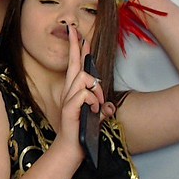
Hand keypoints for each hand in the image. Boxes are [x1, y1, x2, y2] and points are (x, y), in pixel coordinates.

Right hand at [51, 23, 102, 156]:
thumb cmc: (82, 131)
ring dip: (96, 89)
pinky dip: (93, 101)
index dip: (76, 49)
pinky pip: (84, 94)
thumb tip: (111, 106)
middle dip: (75, 46)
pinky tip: (94, 111)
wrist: (71, 148)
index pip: (74, 66)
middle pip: (73, 64)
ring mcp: (68, 99)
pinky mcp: (70, 107)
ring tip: (98, 103)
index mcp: (73, 91)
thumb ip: (102, 109)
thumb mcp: (96, 117)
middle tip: (75, 30)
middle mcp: (68, 91)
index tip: (77, 34)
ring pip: (83, 78)